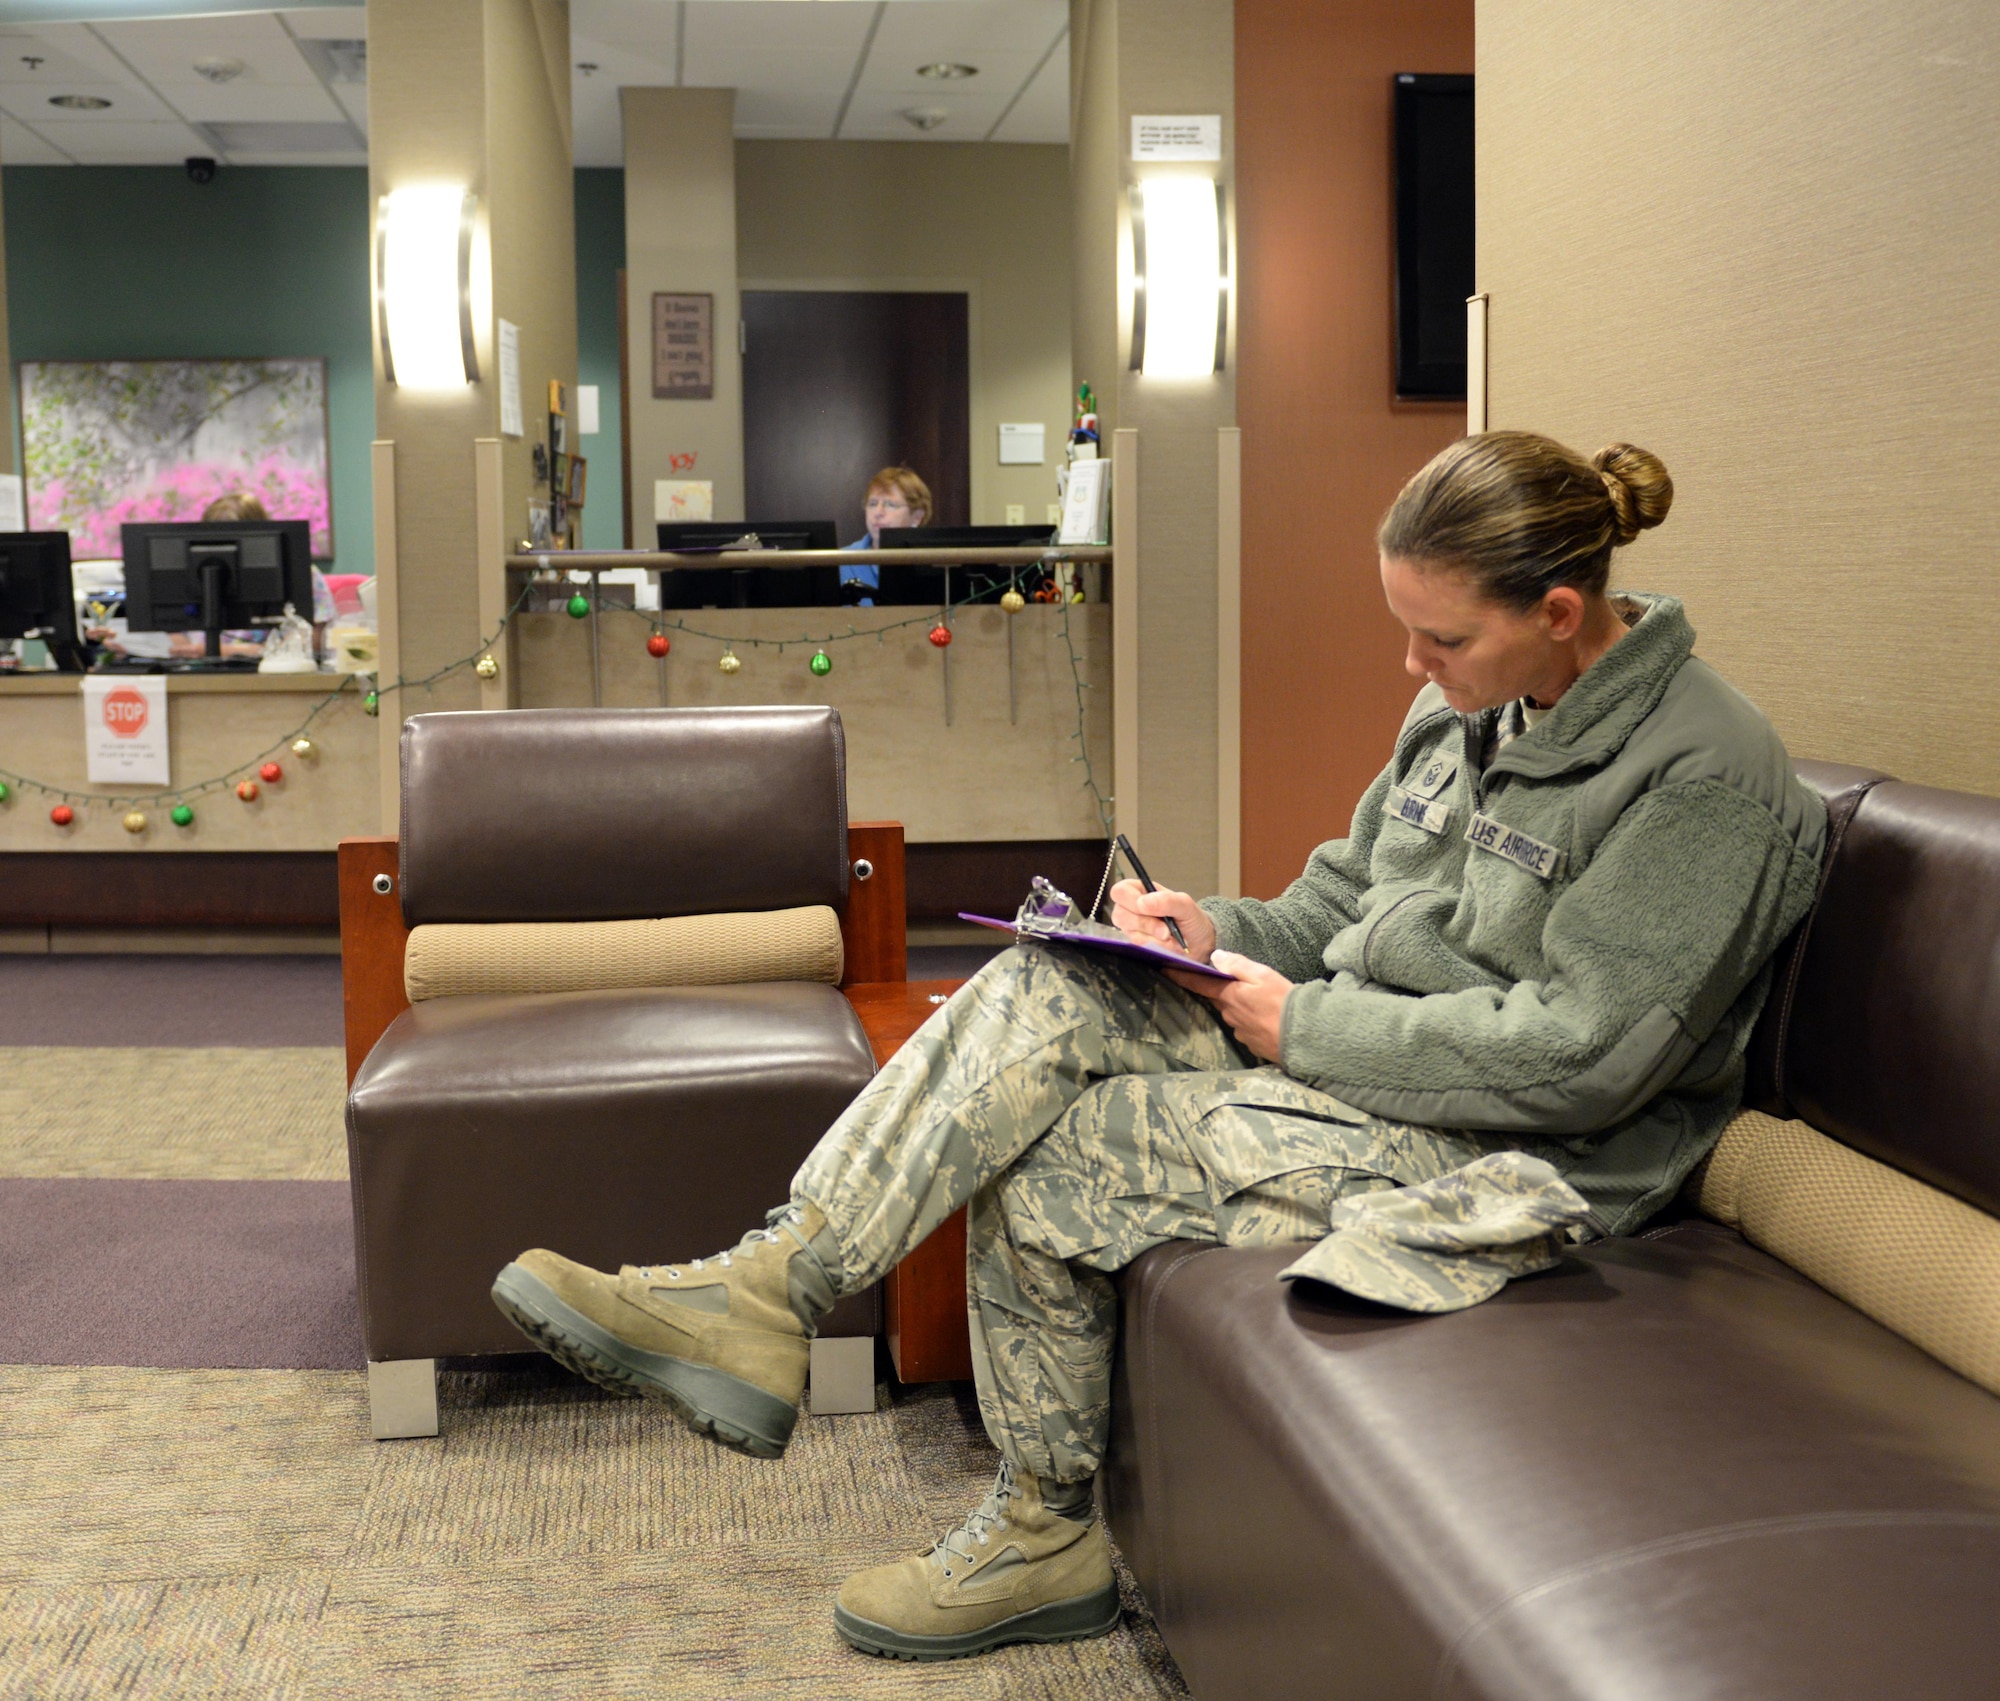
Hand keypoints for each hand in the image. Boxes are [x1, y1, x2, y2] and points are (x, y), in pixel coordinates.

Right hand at [1108, 878, 1217, 961]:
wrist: (1199, 943)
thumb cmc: (1190, 919)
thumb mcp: (1185, 905)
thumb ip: (1166, 900)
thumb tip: (1143, 903)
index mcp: (1139, 891)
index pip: (1120, 892)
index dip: (1130, 901)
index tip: (1146, 908)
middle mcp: (1130, 910)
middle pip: (1120, 915)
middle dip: (1147, 924)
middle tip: (1166, 930)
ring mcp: (1132, 929)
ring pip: (1131, 935)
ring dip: (1155, 938)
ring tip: (1171, 936)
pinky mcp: (1136, 946)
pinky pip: (1140, 949)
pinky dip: (1158, 948)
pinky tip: (1167, 944)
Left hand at [1171, 952, 1292, 1062]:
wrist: (1304, 1036)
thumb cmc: (1284, 1001)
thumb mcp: (1263, 975)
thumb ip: (1238, 965)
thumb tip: (1216, 957)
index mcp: (1229, 997)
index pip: (1199, 984)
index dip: (1181, 975)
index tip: (1164, 967)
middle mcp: (1229, 1016)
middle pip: (1219, 999)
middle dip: (1222, 992)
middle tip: (1238, 985)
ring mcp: (1240, 1032)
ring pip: (1233, 1014)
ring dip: (1240, 1007)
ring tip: (1261, 1002)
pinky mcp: (1251, 1045)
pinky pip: (1245, 1028)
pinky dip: (1252, 1021)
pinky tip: (1267, 1018)